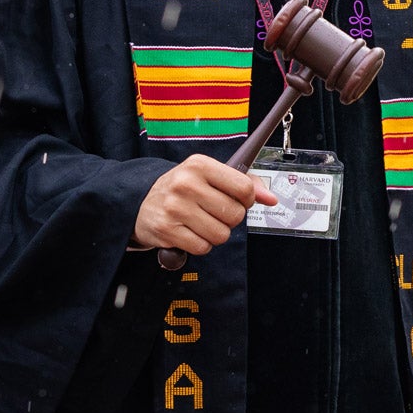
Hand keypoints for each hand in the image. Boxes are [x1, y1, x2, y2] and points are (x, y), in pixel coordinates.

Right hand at [132, 155, 274, 255]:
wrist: (142, 202)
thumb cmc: (182, 189)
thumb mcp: (210, 176)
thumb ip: (244, 184)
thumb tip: (271, 199)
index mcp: (200, 165)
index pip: (244, 187)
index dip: (247, 200)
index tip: (238, 200)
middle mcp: (186, 183)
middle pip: (235, 214)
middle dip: (229, 219)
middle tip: (213, 212)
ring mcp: (175, 207)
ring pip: (221, 234)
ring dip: (215, 233)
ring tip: (200, 223)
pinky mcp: (167, 230)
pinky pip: (203, 247)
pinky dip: (201, 244)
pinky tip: (190, 232)